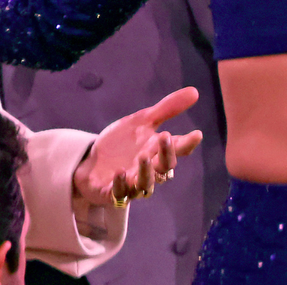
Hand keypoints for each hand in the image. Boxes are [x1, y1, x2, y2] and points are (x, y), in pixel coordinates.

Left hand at [73, 87, 203, 207]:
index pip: (178, 150)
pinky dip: (120, 184)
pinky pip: (119, 193)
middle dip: (166, 154)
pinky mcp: (112, 193)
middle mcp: (148, 171)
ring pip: (145, 185)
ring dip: (146, 172)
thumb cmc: (121, 143)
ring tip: (144, 156)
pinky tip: (119, 172)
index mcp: (157, 152)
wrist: (90, 159)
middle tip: (166, 137)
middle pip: (164, 168)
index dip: (187, 144)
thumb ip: (167, 109)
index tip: (196, 134)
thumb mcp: (142, 121)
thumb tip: (195, 91)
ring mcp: (131, 184)